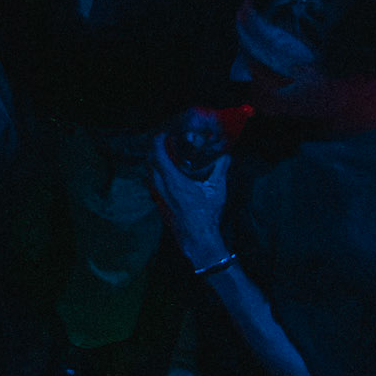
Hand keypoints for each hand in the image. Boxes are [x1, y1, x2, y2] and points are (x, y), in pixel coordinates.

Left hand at [149, 132, 230, 269]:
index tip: (163, 135)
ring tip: (165, 160)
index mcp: (173, 181)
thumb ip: (220, 171)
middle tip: (165, 146)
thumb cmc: (207, 216)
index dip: (158, 142)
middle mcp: (161, 188)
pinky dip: (155, 178)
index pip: (159, 155)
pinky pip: (152, 187)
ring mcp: (158, 198)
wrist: (198, 240)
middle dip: (155, 152)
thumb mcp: (216, 192)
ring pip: (149, 176)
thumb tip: (226, 157)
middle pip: (150, 163)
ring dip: (154, 165)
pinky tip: (166, 180)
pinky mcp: (159, 207)